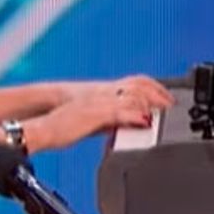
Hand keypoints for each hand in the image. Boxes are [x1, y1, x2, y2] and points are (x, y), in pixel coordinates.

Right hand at [25, 84, 159, 152]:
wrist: (41, 130)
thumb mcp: (90, 123)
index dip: (154, 88)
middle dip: (158, 94)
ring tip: (163, 113)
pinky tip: (145, 121)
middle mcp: (101, 94)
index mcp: (101, 94)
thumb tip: (125, 127)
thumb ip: (110, 122)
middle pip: (138, 86)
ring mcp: (98, 103)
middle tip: (172, 106)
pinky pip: (120, 111)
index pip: (134, 83)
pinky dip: (135, 115)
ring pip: (132, 96)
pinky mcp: (94, 114)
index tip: (168, 100)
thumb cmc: (60, 128)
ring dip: (151, 104)